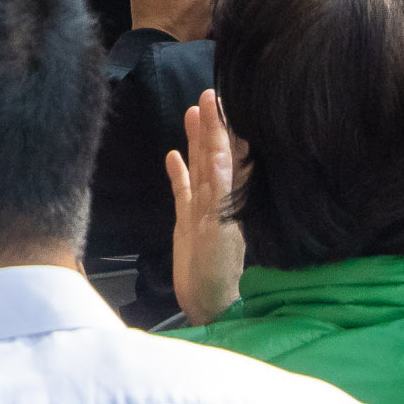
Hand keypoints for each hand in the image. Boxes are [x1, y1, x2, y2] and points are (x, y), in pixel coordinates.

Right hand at [167, 89, 246, 326]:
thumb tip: (220, 160)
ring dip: (197, 141)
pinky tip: (174, 156)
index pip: (229, 157)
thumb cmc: (221, 279)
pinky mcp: (188, 225)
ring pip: (199, 169)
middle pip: (214, 156)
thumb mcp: (222, 236)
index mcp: (228, 201)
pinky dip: (179, 174)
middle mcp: (216, 202)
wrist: (211, 308)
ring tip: (193, 112)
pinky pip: (183, 193)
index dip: (227, 130)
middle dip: (212, 126)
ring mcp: (202, 211)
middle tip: (210, 95)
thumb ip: (220, 199)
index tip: (226, 102)